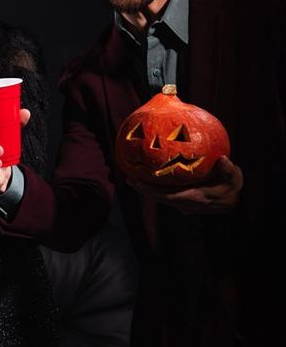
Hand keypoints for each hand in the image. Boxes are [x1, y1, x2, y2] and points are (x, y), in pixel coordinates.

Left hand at [127, 155, 242, 214]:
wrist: (234, 203)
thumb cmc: (232, 188)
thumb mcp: (234, 178)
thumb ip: (228, 170)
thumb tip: (223, 159)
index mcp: (194, 197)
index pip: (166, 196)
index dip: (150, 190)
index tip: (137, 182)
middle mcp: (185, 204)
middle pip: (159, 198)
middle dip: (143, 189)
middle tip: (128, 178)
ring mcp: (183, 205)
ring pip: (160, 198)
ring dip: (146, 189)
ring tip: (132, 178)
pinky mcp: (183, 203)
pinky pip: (165, 196)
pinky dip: (154, 189)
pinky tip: (145, 180)